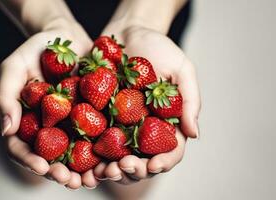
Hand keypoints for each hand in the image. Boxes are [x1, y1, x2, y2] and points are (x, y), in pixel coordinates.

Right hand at [0, 19, 98, 189]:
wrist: (66, 36)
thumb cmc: (35, 49)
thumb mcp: (14, 67)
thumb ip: (6, 96)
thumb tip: (6, 130)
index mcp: (27, 122)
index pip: (23, 148)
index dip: (30, 160)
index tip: (41, 167)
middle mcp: (49, 128)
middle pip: (51, 158)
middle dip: (59, 173)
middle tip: (70, 181)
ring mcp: (72, 124)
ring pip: (77, 154)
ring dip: (84, 170)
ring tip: (92, 179)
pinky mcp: (95, 116)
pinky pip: (100, 135)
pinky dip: (105, 150)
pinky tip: (113, 158)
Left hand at [92, 25, 200, 183]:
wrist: (129, 33)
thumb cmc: (159, 48)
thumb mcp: (182, 69)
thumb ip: (189, 100)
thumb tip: (194, 134)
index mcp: (166, 123)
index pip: (170, 151)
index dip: (163, 162)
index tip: (153, 165)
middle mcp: (143, 129)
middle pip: (142, 161)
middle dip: (134, 170)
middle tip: (124, 167)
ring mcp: (121, 125)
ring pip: (118, 157)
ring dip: (112, 169)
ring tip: (105, 170)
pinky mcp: (99, 117)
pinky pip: (95, 140)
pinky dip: (91, 154)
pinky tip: (85, 158)